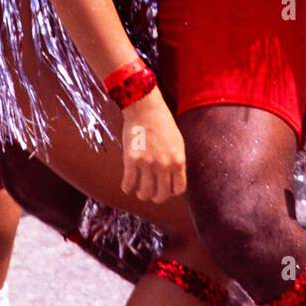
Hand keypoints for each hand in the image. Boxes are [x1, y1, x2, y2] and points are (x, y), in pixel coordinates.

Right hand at [120, 88, 186, 203]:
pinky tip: (127, 186)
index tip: (166, 190)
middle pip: (162, 194)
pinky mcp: (132, 159)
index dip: (171, 192)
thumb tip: (174, 178)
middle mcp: (164, 165)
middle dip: (156, 198)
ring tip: (139, 192)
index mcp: (178, 160)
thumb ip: (176, 161)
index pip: (178, 189)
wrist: (145, 108)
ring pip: (145, 192)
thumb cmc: (162, 123)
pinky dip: (127, 187)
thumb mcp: (178, 142)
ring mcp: (147, 163)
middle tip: (151, 195)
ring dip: (142, 195)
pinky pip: (129, 182)